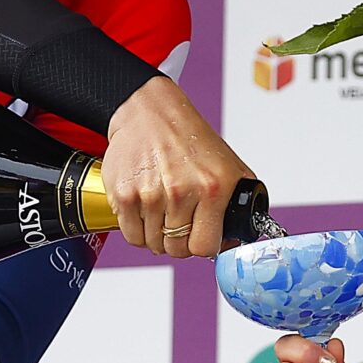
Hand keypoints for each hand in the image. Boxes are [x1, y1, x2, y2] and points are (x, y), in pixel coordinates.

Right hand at [102, 76, 257, 259]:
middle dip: (178, 242)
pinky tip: (145, 210)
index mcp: (213, 188)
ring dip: (157, 234)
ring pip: (152, 244)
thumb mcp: (229, 168)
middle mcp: (181, 191)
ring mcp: (150, 194)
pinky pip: (131, 235)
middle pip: (177, 249)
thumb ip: (238, 207)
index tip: (199, 236)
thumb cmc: (189, 139)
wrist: (152, 113)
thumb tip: (234, 242)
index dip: (201, 245)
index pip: (204, 247)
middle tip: (178, 222)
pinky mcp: (124, 194)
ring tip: (162, 210)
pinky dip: (137, 229)